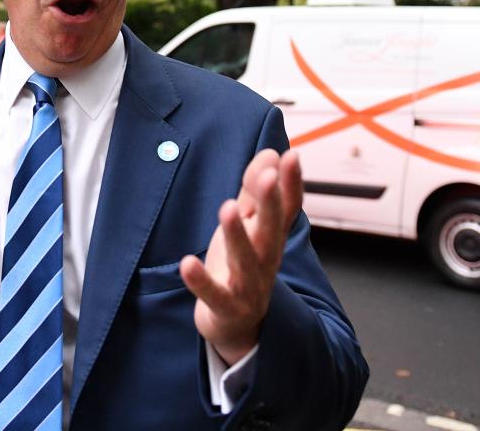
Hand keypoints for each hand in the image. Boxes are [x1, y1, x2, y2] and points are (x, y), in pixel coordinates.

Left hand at [179, 149, 301, 364]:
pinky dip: (201, 281)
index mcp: (271, 238)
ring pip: (245, 261)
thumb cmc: (240, 266)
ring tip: (228, 207)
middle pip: (270, 231)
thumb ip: (255, 191)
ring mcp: (248, 287)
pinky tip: (188, 263)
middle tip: (268, 176)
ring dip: (237, 235)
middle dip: (269, 204)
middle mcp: (265, 261)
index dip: (291, 184)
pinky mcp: (226, 308)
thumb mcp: (248, 226)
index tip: (292, 155)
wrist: (237, 325)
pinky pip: (214, 295)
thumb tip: (270, 152)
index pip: (287, 209)